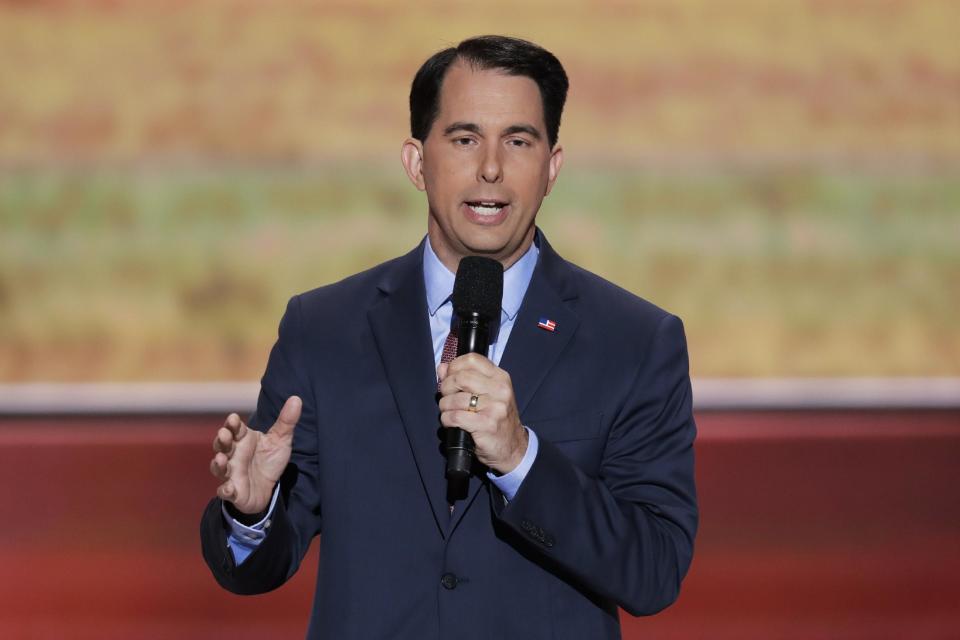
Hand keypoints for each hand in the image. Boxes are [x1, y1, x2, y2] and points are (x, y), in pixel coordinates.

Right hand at [209, 396, 301, 514]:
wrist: (269, 488)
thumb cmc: (269, 461)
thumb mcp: (281, 440)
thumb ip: (286, 421)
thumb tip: (297, 398)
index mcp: (243, 440)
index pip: (234, 429)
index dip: (232, 424)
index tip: (233, 418)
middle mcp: (233, 455)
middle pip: (222, 445)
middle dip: (222, 439)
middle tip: (224, 434)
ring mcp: (231, 473)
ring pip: (219, 467)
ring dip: (218, 463)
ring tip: (221, 458)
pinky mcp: (233, 492)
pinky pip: (225, 491)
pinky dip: (225, 490)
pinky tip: (228, 488)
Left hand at [437, 353, 527, 473]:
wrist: (513, 447)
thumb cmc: (497, 418)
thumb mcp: (487, 394)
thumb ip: (465, 378)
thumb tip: (441, 368)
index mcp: (500, 377)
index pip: (472, 359)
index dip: (454, 366)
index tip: (449, 377)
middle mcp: (500, 390)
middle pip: (460, 377)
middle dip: (446, 387)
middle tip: (446, 397)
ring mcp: (495, 407)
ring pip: (455, 399)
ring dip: (445, 406)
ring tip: (449, 412)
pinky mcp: (487, 425)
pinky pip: (455, 416)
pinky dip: (447, 419)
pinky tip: (451, 422)